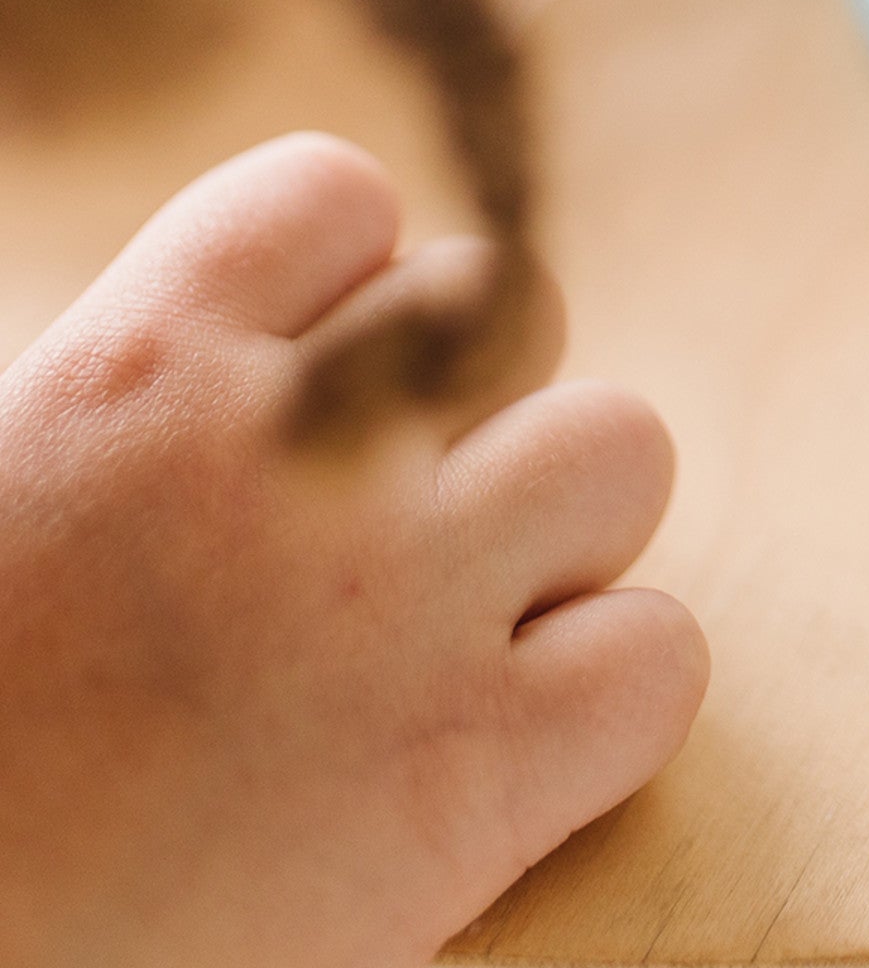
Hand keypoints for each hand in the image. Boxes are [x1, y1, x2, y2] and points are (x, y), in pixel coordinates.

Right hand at [0, 137, 704, 967]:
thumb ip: (107, 430)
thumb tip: (198, 393)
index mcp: (129, 372)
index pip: (334, 199)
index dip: (344, 297)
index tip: (301, 402)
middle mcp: (290, 449)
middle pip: (508, 306)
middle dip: (471, 413)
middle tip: (390, 542)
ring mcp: (403, 598)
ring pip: (622, 449)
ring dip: (565, 539)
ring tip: (461, 643)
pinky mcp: (482, 765)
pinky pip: (662, 654)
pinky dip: (611, 709)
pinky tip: (512, 769)